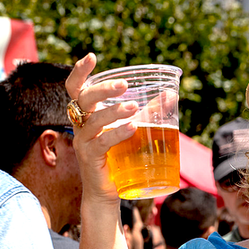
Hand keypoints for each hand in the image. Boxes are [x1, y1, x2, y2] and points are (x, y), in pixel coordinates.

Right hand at [65, 53, 136, 204]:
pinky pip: (100, 142)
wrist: (109, 192)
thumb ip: (151, 112)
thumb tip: (172, 94)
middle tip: (124, 85)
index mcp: (88, 115)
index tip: (92, 56)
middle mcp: (81, 125)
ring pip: (93, 120)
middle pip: (84, 99)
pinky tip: (131, 128)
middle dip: (103, 89)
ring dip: (114, 111)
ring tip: (134, 107)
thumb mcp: (135, 129)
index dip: (80, 72)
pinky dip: (116, 133)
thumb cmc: (120, 157)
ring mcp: (83, 141)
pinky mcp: (90, 158)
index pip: (76, 88)